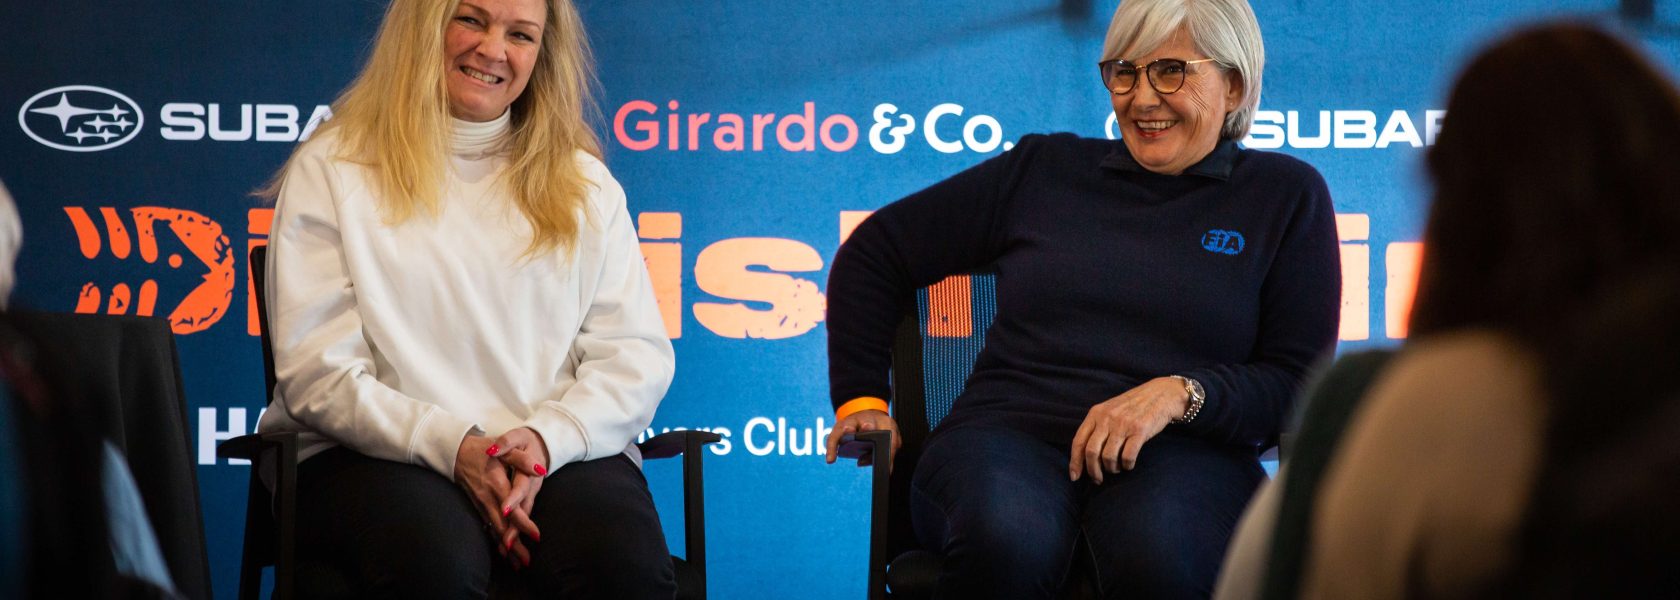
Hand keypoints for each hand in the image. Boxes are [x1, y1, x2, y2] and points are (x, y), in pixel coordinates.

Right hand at [487, 427, 549, 566]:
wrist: (455, 452)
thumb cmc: (482, 449)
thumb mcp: (503, 448)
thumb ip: (521, 459)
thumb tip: (540, 469)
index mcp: (496, 484)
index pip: (512, 509)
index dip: (523, 523)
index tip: (536, 536)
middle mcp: (487, 498)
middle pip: (503, 526)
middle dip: (514, 546)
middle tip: (526, 563)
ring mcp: (481, 503)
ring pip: (494, 529)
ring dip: (505, 548)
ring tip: (517, 565)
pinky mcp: (477, 506)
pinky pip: (488, 526)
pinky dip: (496, 540)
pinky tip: (503, 552)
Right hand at [824, 409, 901, 469]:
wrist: (865, 414)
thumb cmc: (878, 431)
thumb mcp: (887, 440)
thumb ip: (886, 452)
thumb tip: (875, 466)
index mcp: (884, 423)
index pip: (889, 434)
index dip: (889, 447)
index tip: (887, 463)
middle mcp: (868, 419)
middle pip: (868, 423)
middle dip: (868, 427)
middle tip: (867, 428)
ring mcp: (853, 421)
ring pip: (849, 425)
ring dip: (848, 430)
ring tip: (848, 432)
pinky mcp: (840, 427)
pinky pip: (833, 437)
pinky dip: (831, 448)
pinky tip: (830, 459)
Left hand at [1069, 377, 1187, 483]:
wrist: (1160, 394)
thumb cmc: (1133, 406)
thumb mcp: (1109, 410)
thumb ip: (1097, 427)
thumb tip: (1085, 456)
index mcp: (1096, 413)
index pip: (1079, 441)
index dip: (1075, 462)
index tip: (1074, 476)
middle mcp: (1107, 418)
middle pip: (1091, 452)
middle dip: (1093, 470)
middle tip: (1098, 479)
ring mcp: (1123, 424)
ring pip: (1109, 457)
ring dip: (1112, 469)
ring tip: (1117, 469)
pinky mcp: (1140, 430)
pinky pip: (1127, 456)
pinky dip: (1127, 465)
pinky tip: (1129, 465)